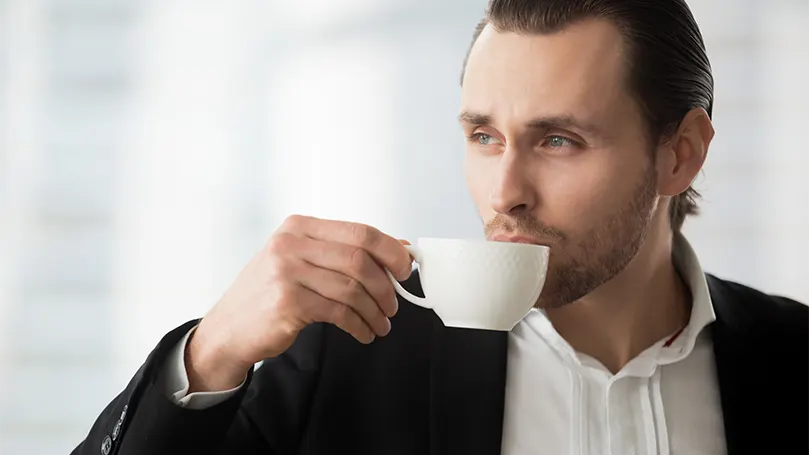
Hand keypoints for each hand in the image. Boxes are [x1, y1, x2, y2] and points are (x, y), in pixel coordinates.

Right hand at [185, 215, 412, 391]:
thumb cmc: (269, 294)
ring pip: (353, 288)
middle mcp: (290, 244)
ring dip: (375, 311)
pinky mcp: (287, 303)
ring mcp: (286, 272)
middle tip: (393, 305)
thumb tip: (400, 249)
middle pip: (360, 259)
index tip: (405, 268)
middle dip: (386, 286)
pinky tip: (363, 332)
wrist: (228, 328)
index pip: (360, 232)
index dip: (391, 251)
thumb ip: (344, 253)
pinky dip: (360, 325)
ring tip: (380, 323)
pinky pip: (340, 312)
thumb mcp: (302, 262)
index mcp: (298, 228)